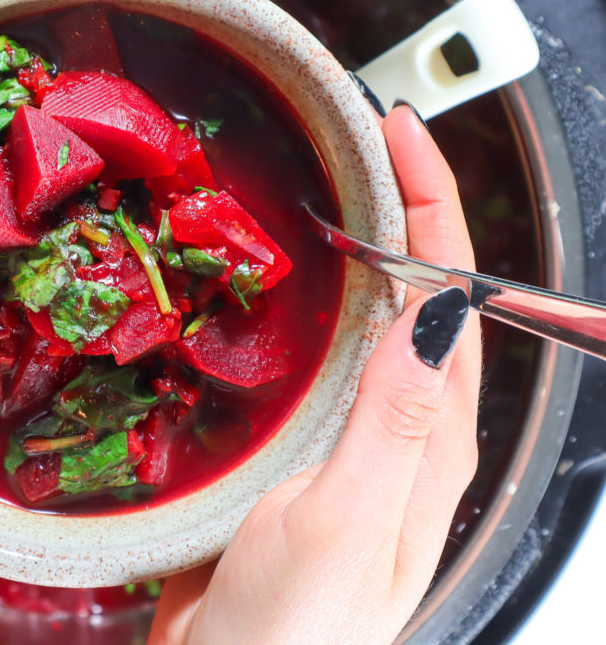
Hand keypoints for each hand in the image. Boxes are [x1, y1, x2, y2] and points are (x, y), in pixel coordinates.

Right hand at [149, 104, 481, 644]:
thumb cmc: (293, 632)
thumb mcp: (344, 520)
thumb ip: (393, 419)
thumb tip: (438, 310)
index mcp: (429, 438)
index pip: (454, 294)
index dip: (433, 204)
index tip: (400, 136)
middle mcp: (401, 429)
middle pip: (421, 294)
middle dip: (404, 206)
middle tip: (362, 140)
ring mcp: (348, 437)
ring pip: (367, 320)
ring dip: (358, 248)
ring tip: (324, 188)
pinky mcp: (298, 448)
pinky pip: (315, 358)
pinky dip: (307, 304)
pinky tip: (275, 287)